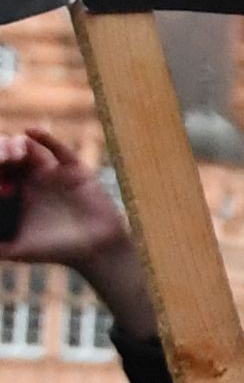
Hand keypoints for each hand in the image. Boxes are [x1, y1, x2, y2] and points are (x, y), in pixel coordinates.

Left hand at [0, 132, 148, 336]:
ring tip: (12, 154)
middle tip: (0, 161)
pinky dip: (44, 137)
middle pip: (7, 156)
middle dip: (0, 153)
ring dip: (15, 144)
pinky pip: (58, 148)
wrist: (94, 249)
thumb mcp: (16, 250)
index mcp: (15, 194)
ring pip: (28, 147)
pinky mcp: (74, 169)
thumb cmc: (55, 251)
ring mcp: (52, 172)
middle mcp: (31, 179)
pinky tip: (30, 131)